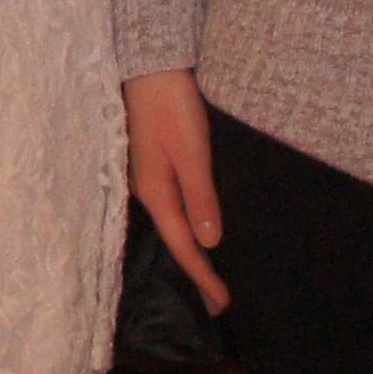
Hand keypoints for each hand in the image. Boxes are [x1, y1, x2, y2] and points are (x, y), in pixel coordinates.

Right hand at [123, 70, 228, 313]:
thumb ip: (201, 198)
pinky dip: (188, 228)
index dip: (204, 276)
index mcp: (156, 194)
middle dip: (197, 272)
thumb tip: (209, 242)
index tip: (222, 303)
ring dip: (193, 252)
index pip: (184, 246)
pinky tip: (197, 230)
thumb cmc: (173, 109)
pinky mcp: (157, 165)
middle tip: (219, 302)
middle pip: (176, 241)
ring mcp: (151, 179)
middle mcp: (149, 192)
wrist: (152, 70)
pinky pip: (175, 208)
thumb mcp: (192, 154)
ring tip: (210, 275)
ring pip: (174, 226)